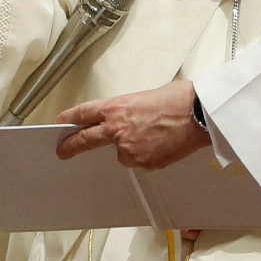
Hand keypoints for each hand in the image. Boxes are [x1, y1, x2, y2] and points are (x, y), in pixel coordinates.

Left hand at [55, 80, 210, 168]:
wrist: (198, 115)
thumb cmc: (180, 100)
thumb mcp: (146, 97)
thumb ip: (130, 111)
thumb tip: (129, 120)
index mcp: (116, 107)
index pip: (84, 113)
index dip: (70, 118)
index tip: (62, 122)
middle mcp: (117, 129)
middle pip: (86, 139)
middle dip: (71, 146)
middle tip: (62, 151)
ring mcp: (129, 149)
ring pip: (123, 153)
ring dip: (133, 146)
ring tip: (156, 133)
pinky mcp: (143, 163)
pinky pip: (141, 161)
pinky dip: (149, 155)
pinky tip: (163, 143)